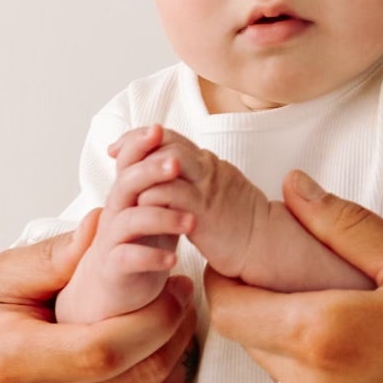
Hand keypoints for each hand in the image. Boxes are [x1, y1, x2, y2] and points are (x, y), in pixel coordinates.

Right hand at [0, 218, 199, 382]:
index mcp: (8, 364)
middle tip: (185, 304)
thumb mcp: (5, 288)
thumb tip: (100, 226)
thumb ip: (50, 256)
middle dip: (174, 335)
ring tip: (175, 335)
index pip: (103, 348)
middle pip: (135, 378)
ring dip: (179, 367)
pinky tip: (159, 375)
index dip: (153, 318)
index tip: (174, 289)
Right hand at [56, 140, 201, 323]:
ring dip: (162, 217)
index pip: (129, 162)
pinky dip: (152, 257)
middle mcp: (116, 213)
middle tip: (176, 164)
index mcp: (127, 196)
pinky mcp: (114, 266)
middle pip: (126, 183)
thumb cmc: (139, 245)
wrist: (113, 288)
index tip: (159, 129)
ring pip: (131, 220)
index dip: (139, 144)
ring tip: (192, 222)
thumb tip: (184, 149)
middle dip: (150, 171)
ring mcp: (113, 240)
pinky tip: (174, 260)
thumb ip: (162, 185)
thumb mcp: (153, 210)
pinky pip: (129, 258)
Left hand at [108, 123, 261, 278]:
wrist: (266, 245)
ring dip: (142, 169)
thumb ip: (196, 178)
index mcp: (210, 163)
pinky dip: (151, 195)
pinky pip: (172, 195)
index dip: (143, 136)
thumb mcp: (218, 191)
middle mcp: (208, 169)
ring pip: (169, 162)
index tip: (120, 146)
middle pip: (168, 142)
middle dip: (137, 146)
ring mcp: (207, 189)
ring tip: (123, 180)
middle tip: (115, 156)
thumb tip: (170, 171)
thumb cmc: (240, 223)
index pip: (172, 137)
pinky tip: (138, 204)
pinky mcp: (204, 212)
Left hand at [200, 171, 382, 382]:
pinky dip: (317, 361)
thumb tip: (293, 189)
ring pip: (276, 365)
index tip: (245, 243)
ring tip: (339, 296)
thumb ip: (348, 227)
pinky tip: (367, 339)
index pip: (229, 304)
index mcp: (324, 335)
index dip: (225, 270)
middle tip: (294, 260)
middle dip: (257, 296)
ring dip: (288, 330)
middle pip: (246, 336)